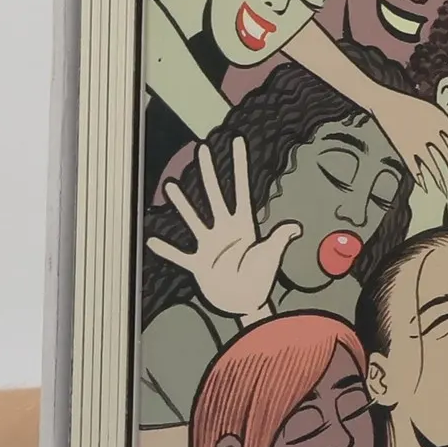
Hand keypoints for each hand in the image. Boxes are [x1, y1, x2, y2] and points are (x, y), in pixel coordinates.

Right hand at [144, 136, 297, 320]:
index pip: (242, 190)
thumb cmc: (261, 279)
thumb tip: (295, 227)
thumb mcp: (271, 255)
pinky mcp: (199, 264)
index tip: (237, 143)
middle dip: (208, 172)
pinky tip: (152, 240)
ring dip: (182, 204)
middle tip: (201, 149)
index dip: (240, 166)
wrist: (247, 303)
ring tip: (170, 185)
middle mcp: (225, 230)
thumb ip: (279, 239)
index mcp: (244, 225)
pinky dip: (167, 250)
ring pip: (193, 219)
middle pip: (215, 195)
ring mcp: (210, 246)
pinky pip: (180, 255)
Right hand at [364, 83, 447, 196]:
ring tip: (445, 190)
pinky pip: (414, 167)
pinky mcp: (403, 149)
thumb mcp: (432, 110)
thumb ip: (445, 125)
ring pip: (433, 165)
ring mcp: (417, 142)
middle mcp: (431, 132)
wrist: (386, 103)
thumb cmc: (410, 106)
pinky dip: (420, 178)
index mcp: (440, 120)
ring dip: (440, 180)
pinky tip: (425, 186)